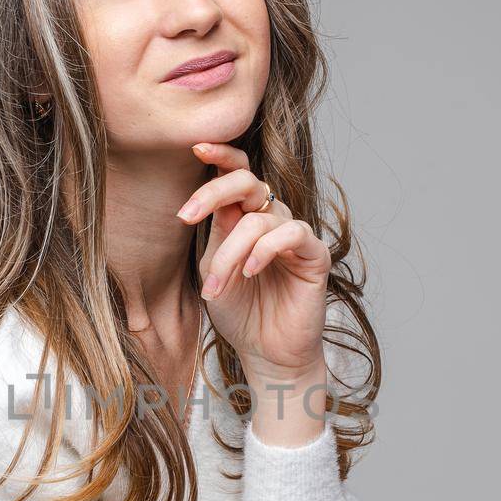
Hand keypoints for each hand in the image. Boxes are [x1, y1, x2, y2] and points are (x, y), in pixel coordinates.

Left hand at [178, 141, 331, 386]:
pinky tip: (250, 272)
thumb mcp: (214, 271)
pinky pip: (291, 233)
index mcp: (244, 218)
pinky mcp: (314, 255)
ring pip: (259, 218)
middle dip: (213, 192)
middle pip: (247, 181)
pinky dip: (264, 250)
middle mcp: (270, 220)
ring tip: (218, 285)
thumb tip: (214, 201)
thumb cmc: (240, 313)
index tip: (196, 147)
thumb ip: (216, 234)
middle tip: (186, 217)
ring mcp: (293, 236)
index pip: (237, 173)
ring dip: (230, 252)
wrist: (265, 353)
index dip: (221, 155)